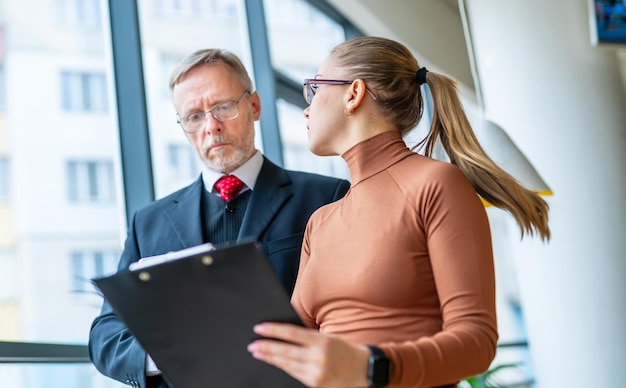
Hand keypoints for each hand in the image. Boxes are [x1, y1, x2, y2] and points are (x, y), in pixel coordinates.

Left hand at [247, 322, 370, 386]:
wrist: (363, 370)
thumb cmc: (344, 349)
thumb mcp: (327, 337)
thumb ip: (307, 337)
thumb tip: (282, 335)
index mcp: (322, 341)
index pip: (291, 333)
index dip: (273, 330)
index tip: (259, 328)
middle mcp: (318, 357)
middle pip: (285, 351)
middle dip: (266, 347)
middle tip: (252, 344)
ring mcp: (316, 372)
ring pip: (287, 364)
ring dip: (270, 358)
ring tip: (258, 353)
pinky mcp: (315, 383)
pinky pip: (294, 373)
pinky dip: (282, 366)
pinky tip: (273, 362)